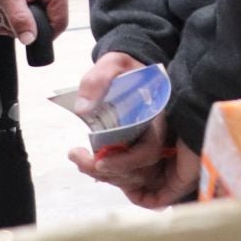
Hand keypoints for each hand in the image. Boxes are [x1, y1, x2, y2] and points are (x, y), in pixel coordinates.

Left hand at [68, 52, 198, 208]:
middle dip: (110, 172)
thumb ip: (98, 80)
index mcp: (159, 116)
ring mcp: (152, 144)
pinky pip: (133, 173)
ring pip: (137, 176)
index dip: (126, 161)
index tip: (99, 161)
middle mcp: (161, 134)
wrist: (131, 68)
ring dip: (108, 176)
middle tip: (79, 159)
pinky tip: (91, 165)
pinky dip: (112, 176)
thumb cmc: (125, 67)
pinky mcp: (140, 149)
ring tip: (81, 159)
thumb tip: (84, 109)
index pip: (150, 150)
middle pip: (143, 169)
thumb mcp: (112, 64)